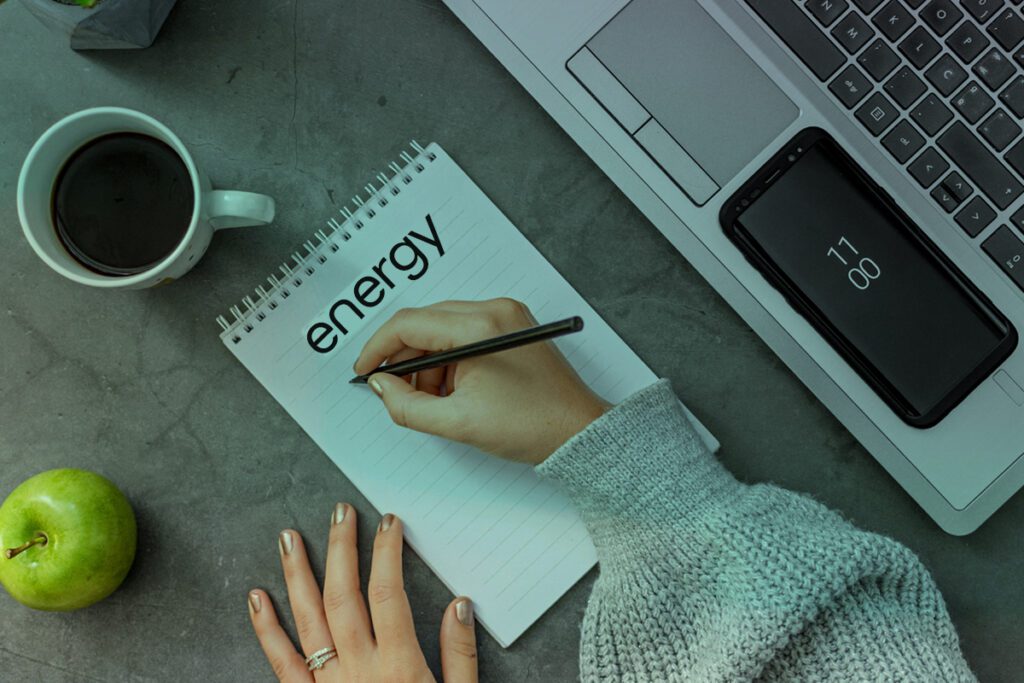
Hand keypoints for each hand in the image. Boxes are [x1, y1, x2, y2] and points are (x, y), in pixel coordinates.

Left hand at [248, 506, 476, 681]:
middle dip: (342, 548)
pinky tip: (257, 597)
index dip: (386, 552)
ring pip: (308, 619)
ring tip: (290, 537)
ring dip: (298, 574)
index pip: (387, 592)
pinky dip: (266, 628)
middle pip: (344, 595)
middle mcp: (358, 670)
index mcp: (398, 666)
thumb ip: (459, 655)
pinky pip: (281, 663)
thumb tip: (460, 602)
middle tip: (340, 512)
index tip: (388, 522)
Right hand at [354, 298, 608, 464]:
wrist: (579, 431)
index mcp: (480, 326)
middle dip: (405, 359)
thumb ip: (407, 405)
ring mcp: (505, 315)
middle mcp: (494, 310)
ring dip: (427, 363)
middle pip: (425, 322)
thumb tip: (381, 386)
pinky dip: (449, 361)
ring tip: (435, 401)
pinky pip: (463, 335)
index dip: (378, 348)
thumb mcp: (458, 423)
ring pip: (442, 329)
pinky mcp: (511, 326)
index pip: (410, 323)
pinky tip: (454, 391)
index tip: (365, 371)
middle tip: (395, 392)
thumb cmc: (532, 426)